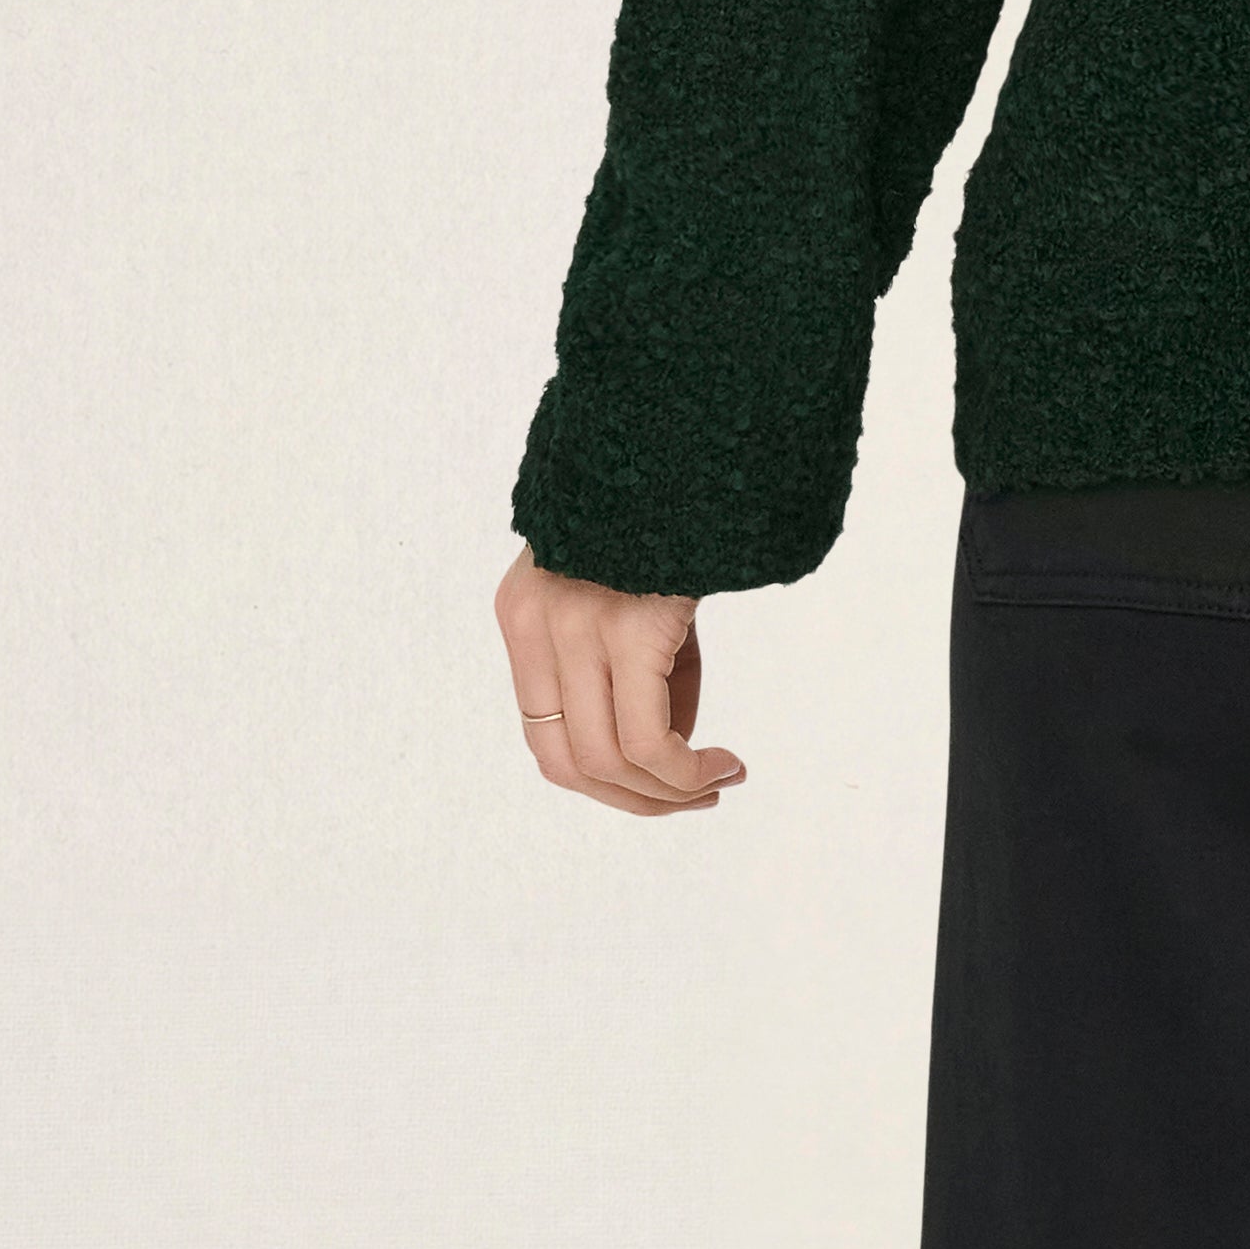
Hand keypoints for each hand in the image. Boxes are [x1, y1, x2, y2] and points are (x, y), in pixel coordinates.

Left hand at [498, 553, 750, 814]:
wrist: (700, 449)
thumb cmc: (672, 536)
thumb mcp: (637, 610)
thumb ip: (638, 684)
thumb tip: (660, 762)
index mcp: (524, 619)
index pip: (545, 737)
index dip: (604, 782)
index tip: (662, 786)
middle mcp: (535, 626)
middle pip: (569, 762)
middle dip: (638, 799)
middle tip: (700, 796)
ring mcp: (573, 627)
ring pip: (605, 760)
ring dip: (669, 792)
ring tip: (720, 780)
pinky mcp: (627, 628)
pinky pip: (647, 739)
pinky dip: (686, 771)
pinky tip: (724, 764)